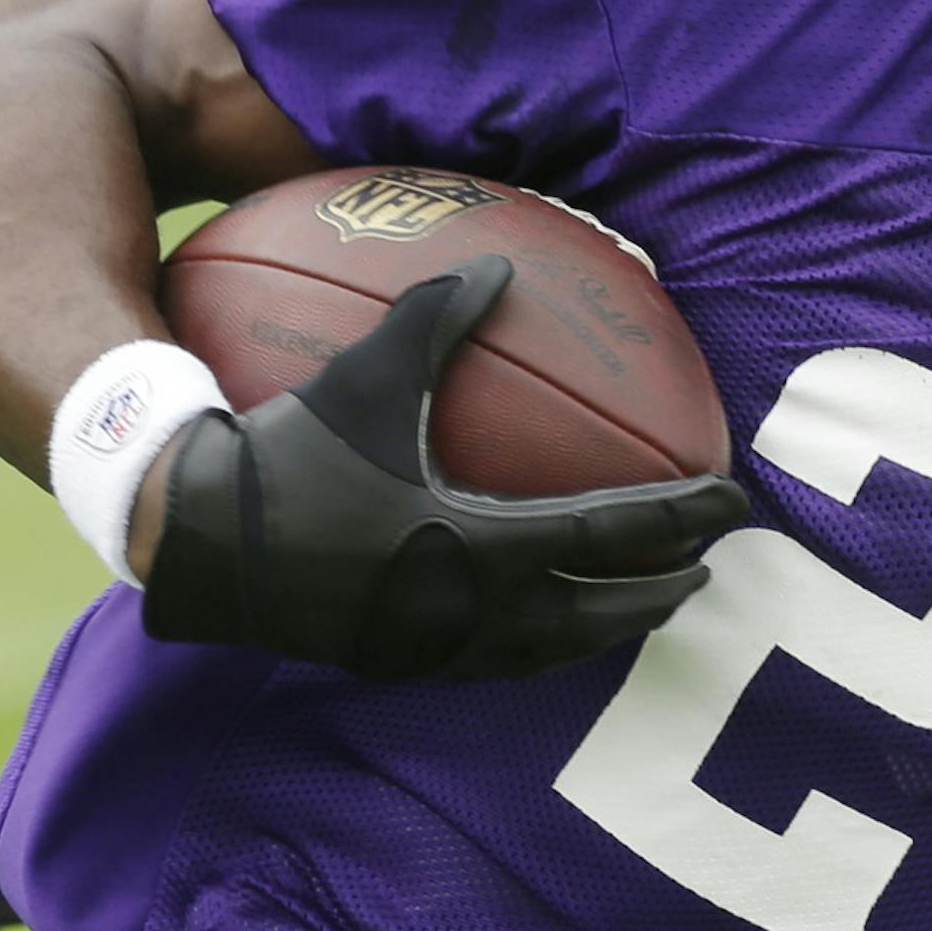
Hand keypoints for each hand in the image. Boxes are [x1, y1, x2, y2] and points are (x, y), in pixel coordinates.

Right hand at [140, 257, 746, 682]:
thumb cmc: (288, 452)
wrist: (199, 543)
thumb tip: (498, 268)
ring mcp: (438, 647)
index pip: (614, 535)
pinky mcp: (403, 662)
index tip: (732, 501)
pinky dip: (546, 644)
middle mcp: (473, 611)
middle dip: (664, 588)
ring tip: (644, 601)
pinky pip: (500, 661)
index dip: (682, 518)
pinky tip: (548, 623)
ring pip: (555, 651)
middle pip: (604, 614)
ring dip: (610, 626)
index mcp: (482, 544)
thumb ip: (439, 317)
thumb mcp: (369, 374)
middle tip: (707, 565)